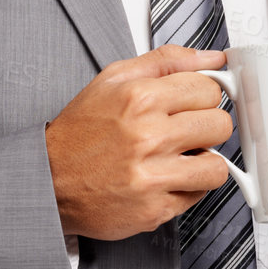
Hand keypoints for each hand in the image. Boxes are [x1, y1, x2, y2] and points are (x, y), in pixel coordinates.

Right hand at [44, 45, 232, 243]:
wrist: (47, 181)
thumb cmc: (79, 133)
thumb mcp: (112, 80)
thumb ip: (166, 62)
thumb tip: (212, 58)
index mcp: (140, 98)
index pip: (209, 89)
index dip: (201, 96)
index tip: (191, 104)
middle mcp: (148, 137)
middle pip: (220, 125)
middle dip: (206, 127)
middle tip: (186, 132)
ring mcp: (152, 176)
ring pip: (217, 167)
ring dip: (203, 162)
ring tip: (181, 158)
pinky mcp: (154, 210)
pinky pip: (197, 197)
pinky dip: (186, 189)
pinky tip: (164, 178)